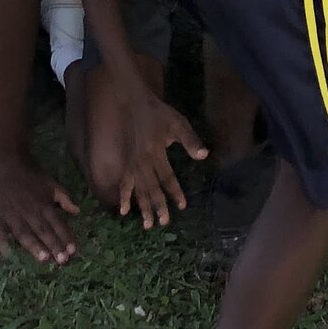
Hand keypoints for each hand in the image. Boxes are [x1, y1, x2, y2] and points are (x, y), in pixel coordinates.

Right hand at [0, 149, 78, 263]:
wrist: (3, 158)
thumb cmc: (28, 173)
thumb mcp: (49, 182)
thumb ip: (63, 198)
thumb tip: (78, 211)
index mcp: (42, 203)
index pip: (57, 223)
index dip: (65, 237)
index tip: (73, 251)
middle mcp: (28, 210)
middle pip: (43, 230)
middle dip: (53, 245)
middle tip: (62, 261)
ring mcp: (10, 213)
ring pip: (24, 232)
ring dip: (34, 246)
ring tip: (43, 258)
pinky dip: (2, 242)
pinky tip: (8, 254)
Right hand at [113, 89, 207, 228]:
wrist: (134, 103)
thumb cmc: (159, 114)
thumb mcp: (178, 122)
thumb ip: (190, 139)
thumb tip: (204, 156)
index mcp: (156, 152)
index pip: (167, 177)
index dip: (175, 192)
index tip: (182, 206)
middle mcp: (143, 161)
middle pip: (152, 188)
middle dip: (158, 206)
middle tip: (164, 223)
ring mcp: (133, 163)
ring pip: (138, 189)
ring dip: (143, 207)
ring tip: (148, 225)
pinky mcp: (127, 163)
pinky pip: (125, 183)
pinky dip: (124, 197)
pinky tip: (123, 211)